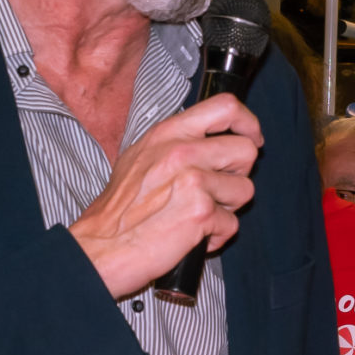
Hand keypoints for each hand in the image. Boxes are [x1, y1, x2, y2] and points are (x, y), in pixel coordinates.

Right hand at [68, 93, 262, 302]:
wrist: (102, 246)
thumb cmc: (120, 210)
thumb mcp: (140, 157)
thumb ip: (175, 143)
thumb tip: (210, 140)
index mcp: (168, 133)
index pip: (225, 107)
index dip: (248, 123)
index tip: (251, 137)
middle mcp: (182, 151)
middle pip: (245, 150)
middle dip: (239, 174)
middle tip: (217, 189)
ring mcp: (193, 180)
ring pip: (245, 190)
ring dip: (228, 209)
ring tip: (198, 215)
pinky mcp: (201, 212)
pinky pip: (232, 225)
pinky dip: (216, 237)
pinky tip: (192, 236)